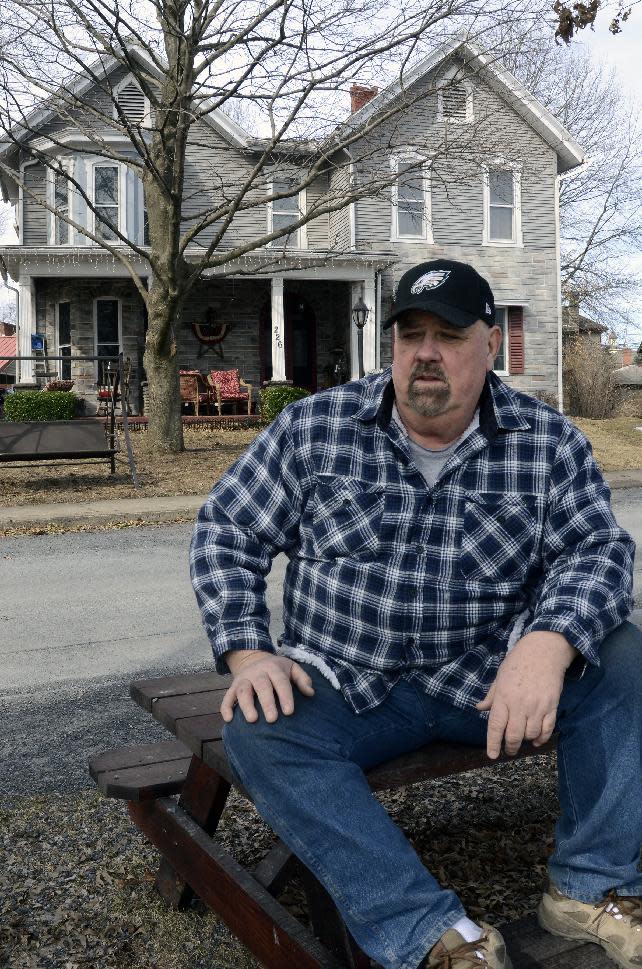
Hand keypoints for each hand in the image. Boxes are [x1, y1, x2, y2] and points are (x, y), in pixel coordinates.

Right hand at [221, 650, 314, 723]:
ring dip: (246, 705)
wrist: (253, 658)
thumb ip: (302, 679)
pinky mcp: (233, 686)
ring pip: (243, 691)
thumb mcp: (291, 667)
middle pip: (261, 686)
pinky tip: (229, 719)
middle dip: (267, 702)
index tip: (289, 712)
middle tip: (272, 719)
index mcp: (274, 668)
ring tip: (252, 720)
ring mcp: (244, 679)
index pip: (280, 681)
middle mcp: (257, 672)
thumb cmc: (277, 669)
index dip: (285, 696)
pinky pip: (227, 696)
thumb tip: (311, 693)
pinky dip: (226, 707)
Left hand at [476, 631, 576, 758]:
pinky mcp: (552, 706)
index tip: (492, 755)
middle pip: (513, 735)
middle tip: (508, 751)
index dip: (493, 743)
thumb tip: (479, 709)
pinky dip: (542, 738)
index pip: (496, 726)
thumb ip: (491, 696)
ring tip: (522, 740)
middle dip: (510, 747)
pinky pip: (548, 729)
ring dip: (525, 741)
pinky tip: (537, 740)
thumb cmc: (518, 662)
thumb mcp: (500, 677)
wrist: (544, 651)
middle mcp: (520, 704)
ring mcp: (537, 706)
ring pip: (530, 735)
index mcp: (504, 697)